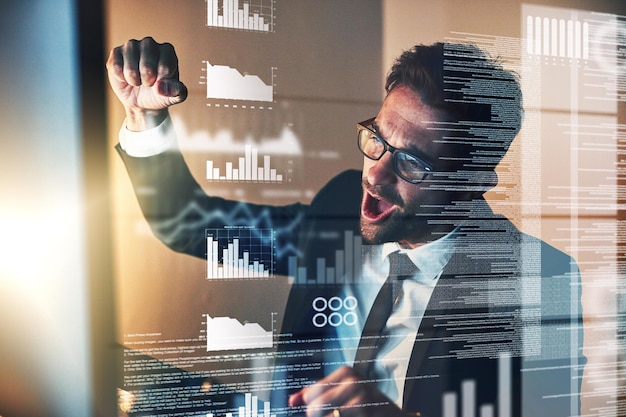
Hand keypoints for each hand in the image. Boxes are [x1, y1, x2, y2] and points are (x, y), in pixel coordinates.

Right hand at [106, 37, 187, 130]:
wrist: (142, 100)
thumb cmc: (161, 94)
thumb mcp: (175, 96)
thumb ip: (177, 92)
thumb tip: (160, 87)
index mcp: (167, 50)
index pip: (165, 68)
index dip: (161, 82)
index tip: (161, 83)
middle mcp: (149, 43)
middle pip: (147, 67)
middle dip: (148, 82)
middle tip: (148, 83)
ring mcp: (131, 45)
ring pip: (130, 68)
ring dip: (134, 81)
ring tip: (138, 81)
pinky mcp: (116, 52)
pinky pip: (116, 67)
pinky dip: (121, 78)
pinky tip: (126, 77)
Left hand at [288, 366, 404, 416]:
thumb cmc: (369, 406)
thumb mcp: (343, 393)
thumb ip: (316, 394)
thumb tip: (292, 400)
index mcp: (346, 373)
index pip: (312, 394)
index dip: (313, 406)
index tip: (326, 409)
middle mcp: (354, 383)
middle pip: (315, 408)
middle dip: (321, 416)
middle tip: (337, 414)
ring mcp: (361, 401)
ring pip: (324, 416)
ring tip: (347, 415)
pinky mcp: (365, 414)